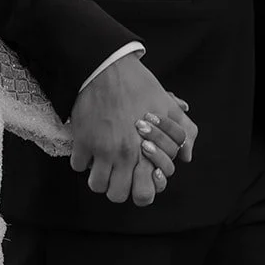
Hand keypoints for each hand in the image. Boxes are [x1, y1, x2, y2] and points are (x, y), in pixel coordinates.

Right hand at [70, 55, 196, 206]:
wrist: (107, 68)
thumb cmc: (139, 86)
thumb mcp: (168, 107)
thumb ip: (184, 132)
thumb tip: (186, 156)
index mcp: (145, 151)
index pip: (144, 194)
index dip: (143, 190)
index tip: (140, 176)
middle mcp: (123, 155)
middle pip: (117, 195)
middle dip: (119, 187)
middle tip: (120, 173)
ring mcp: (100, 150)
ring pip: (96, 185)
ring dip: (100, 177)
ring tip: (104, 163)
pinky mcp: (81, 141)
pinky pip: (78, 165)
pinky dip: (83, 160)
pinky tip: (90, 148)